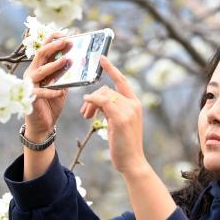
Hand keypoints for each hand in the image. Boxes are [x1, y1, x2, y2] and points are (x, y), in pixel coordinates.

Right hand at [23, 33, 72, 137]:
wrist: (43, 125)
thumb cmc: (51, 103)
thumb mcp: (61, 86)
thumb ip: (65, 74)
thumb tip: (77, 61)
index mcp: (39, 67)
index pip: (44, 48)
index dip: (53, 39)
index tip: (66, 34)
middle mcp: (32, 73)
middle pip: (41, 54)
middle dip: (55, 46)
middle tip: (68, 41)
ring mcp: (30, 84)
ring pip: (40, 70)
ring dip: (54, 65)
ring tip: (66, 60)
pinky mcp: (30, 97)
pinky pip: (41, 92)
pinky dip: (51, 92)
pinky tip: (60, 92)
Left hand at [80, 56, 147, 174]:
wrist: (132, 162)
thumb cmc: (124, 145)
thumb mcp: (118, 123)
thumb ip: (112, 109)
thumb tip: (98, 101)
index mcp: (135, 104)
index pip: (122, 81)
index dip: (112, 68)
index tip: (102, 58)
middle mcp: (134, 104)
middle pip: (107, 90)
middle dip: (93, 99)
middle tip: (84, 113)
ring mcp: (128, 110)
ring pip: (104, 95)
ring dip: (91, 104)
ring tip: (86, 116)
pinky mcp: (121, 117)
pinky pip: (102, 101)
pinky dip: (92, 101)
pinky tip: (86, 107)